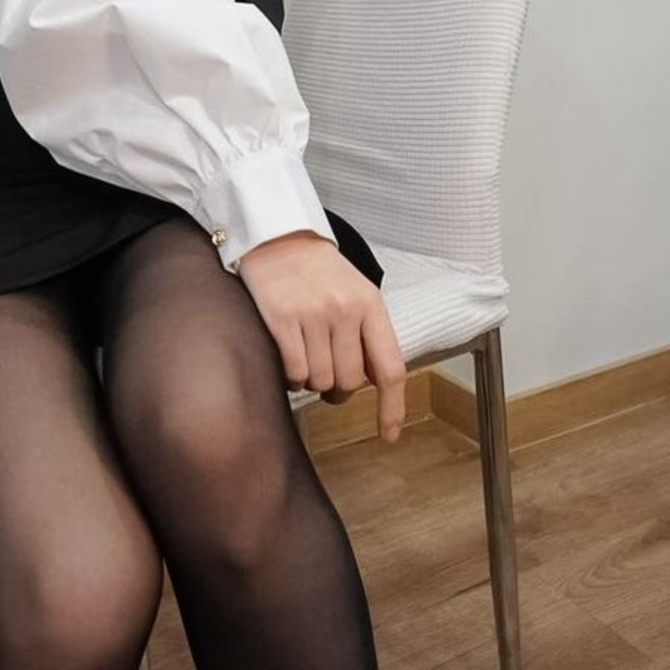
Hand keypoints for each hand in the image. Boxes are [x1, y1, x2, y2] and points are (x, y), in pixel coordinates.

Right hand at [237, 232, 405, 442]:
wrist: (277, 235)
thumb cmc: (317, 269)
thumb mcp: (356, 292)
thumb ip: (369, 333)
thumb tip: (378, 383)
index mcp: (370, 305)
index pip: (390, 368)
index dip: (392, 407)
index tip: (390, 434)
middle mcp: (344, 310)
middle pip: (348, 382)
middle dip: (337, 389)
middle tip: (326, 375)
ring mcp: (312, 313)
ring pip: (319, 380)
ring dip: (310, 380)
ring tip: (304, 356)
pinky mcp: (281, 317)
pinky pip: (292, 371)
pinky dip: (290, 376)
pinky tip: (288, 358)